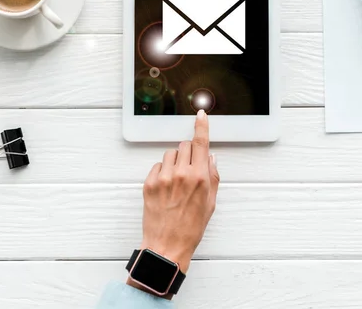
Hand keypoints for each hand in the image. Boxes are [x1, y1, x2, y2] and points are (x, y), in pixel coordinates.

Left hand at [134, 110, 219, 276]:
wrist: (167, 245)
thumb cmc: (190, 228)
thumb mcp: (210, 203)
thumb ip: (212, 177)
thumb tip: (210, 158)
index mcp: (199, 178)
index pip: (201, 143)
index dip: (201, 126)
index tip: (200, 115)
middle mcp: (181, 174)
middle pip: (185, 145)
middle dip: (189, 152)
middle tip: (189, 168)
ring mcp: (163, 178)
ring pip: (170, 154)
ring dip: (175, 162)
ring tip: (176, 182)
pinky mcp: (149, 183)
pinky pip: (157, 166)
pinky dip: (162, 172)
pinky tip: (166, 188)